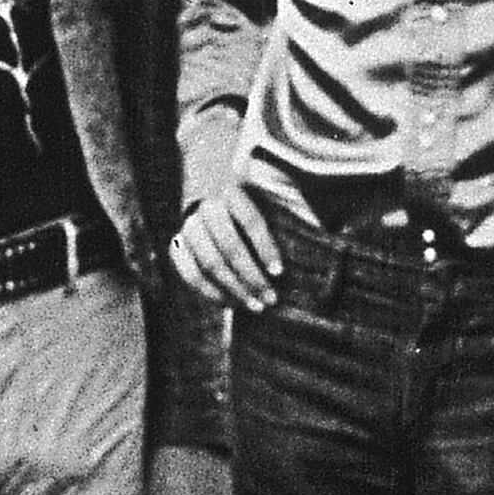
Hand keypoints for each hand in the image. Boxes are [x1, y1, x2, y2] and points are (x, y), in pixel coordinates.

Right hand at [170, 181, 284, 315]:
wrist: (206, 188)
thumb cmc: (248, 199)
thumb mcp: (264, 193)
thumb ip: (283, 205)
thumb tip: (316, 226)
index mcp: (232, 190)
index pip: (250, 220)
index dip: (265, 247)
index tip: (279, 272)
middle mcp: (206, 208)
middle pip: (230, 247)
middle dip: (252, 277)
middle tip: (271, 298)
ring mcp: (188, 227)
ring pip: (210, 265)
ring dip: (234, 290)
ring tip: (256, 306)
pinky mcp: (176, 246)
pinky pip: (190, 275)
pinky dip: (210, 293)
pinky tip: (231, 304)